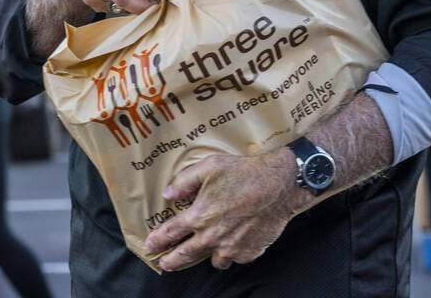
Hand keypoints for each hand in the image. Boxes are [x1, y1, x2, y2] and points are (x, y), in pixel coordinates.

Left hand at [144, 149, 309, 270]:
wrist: (279, 185)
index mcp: (200, 216)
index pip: (171, 233)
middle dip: (172, 261)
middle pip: (185, 255)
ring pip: (213, 260)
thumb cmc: (245, 173)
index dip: (159, 240)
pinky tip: (232, 243)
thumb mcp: (210, 166)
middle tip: (165, 263)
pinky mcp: (248, 252)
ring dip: (206, 256)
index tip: (151, 245)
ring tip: (204, 251)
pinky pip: (234, 258)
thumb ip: (185, 181)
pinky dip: (231, 253)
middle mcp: (212, 237)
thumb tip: (168, 194)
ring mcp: (231, 248)